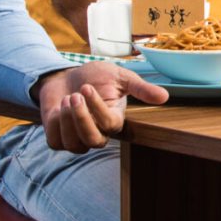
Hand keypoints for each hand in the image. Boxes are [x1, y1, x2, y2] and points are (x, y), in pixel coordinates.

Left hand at [35, 60, 166, 151]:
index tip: (87, 88)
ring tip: (67, 98)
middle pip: (93, 141)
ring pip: (74, 143)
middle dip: (82, 118)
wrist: (66, 77)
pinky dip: (55, 124)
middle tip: (74, 95)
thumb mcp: (119, 77)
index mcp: (114, 119)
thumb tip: (165, 96)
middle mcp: (98, 133)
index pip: (110, 124)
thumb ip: (140, 88)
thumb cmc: (95, 77)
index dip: (97, 109)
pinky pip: (56, 142)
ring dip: (67, 119)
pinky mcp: (60, 140)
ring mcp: (78, 139)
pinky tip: (58, 108)